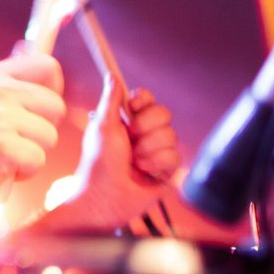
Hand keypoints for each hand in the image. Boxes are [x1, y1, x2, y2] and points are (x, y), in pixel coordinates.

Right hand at [0, 50, 65, 209]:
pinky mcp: (0, 147)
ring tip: (3, 155)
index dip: (52, 90)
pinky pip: (37, 160)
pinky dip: (22, 173)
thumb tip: (27, 47)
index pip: (47, 67)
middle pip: (56, 107)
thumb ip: (7, 77)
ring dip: (30, 154)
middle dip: (41, 130)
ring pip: (49, 137)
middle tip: (14, 140)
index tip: (39, 108)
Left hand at [43, 85, 179, 229]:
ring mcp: (158, 152)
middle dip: (145, 128)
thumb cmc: (98, 163)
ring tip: (134, 162)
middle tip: (130, 141)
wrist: (104, 197)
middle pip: (165, 114)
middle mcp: (146, 135)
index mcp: (129, 122)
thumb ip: (110, 100)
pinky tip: (144, 173)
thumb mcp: (102, 127)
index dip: (144, 101)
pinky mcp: (167, 171)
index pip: (149, 100)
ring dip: (148, 150)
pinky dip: (157, 164)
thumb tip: (112, 75)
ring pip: (172, 136)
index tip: (133, 106)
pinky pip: (175, 157)